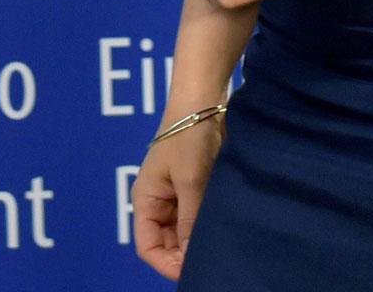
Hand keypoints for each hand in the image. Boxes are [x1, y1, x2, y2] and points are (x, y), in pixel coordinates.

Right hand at [133, 114, 224, 281]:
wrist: (205, 101)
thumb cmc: (189, 136)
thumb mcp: (190, 181)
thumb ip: (190, 221)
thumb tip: (192, 258)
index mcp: (146, 199)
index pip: (148, 247)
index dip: (167, 265)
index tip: (195, 271)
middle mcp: (160, 203)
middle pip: (167, 245)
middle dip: (186, 257)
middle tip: (215, 260)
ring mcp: (179, 197)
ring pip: (186, 235)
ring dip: (200, 242)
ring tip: (223, 245)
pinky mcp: (197, 190)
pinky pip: (199, 220)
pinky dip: (210, 229)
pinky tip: (226, 230)